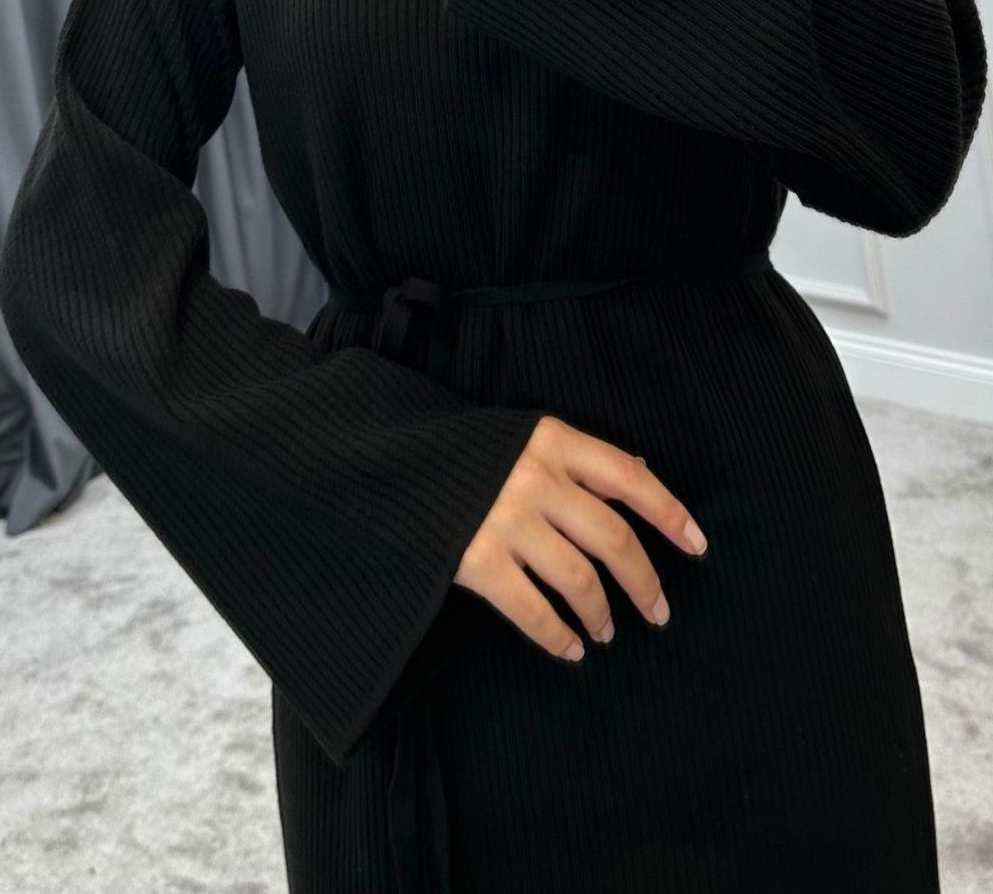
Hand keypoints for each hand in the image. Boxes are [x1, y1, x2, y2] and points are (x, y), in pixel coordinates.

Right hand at [453, 415, 708, 661]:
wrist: (388, 464)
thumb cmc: (464, 452)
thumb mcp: (523, 437)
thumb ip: (576, 456)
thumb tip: (638, 467)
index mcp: (552, 440)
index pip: (629, 477)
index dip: (670, 512)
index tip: (699, 545)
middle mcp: (535, 478)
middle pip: (613, 537)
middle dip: (644, 581)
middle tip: (659, 612)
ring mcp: (505, 521)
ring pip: (579, 579)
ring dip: (601, 613)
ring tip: (608, 632)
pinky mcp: (476, 561)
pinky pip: (533, 609)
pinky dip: (557, 636)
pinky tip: (570, 650)